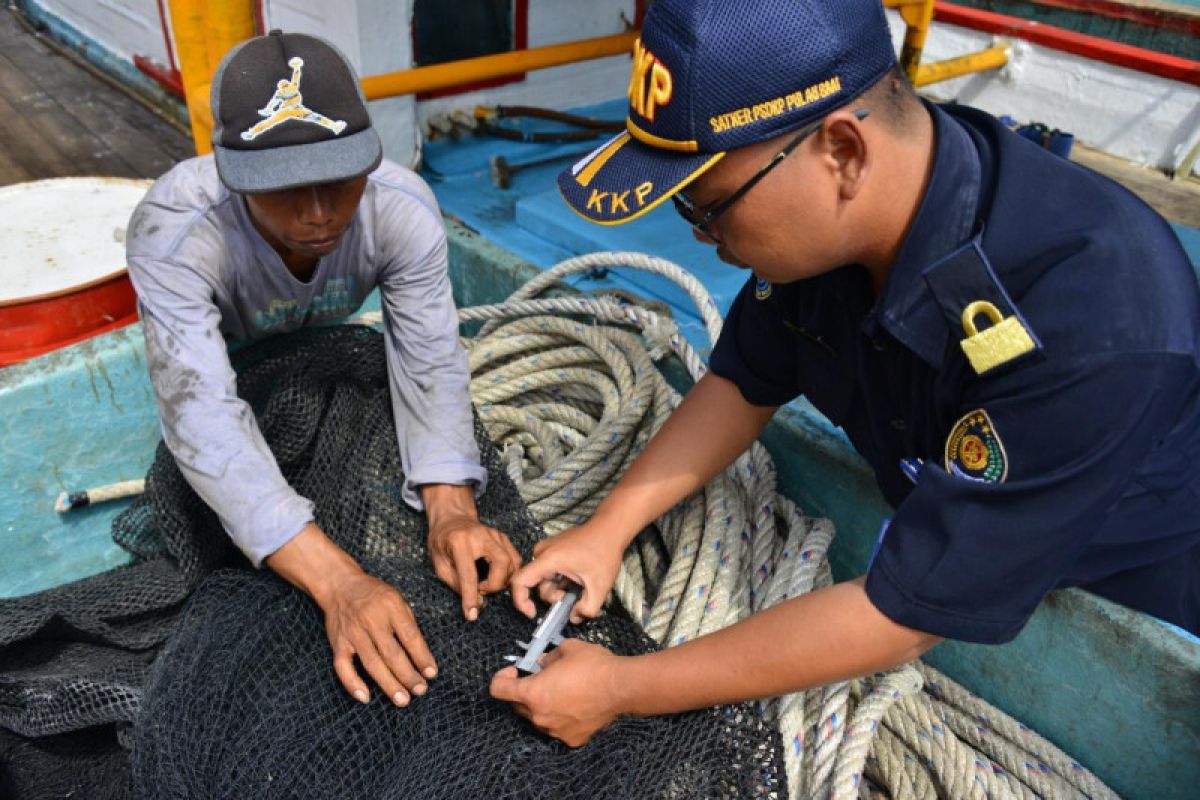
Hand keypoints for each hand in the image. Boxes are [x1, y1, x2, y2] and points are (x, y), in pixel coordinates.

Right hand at [321, 569, 438, 706]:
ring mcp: (352, 633)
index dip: (422, 657)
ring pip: (372, 664)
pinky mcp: (337, 643)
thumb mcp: (397, 600)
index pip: (410, 636)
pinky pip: (343, 667)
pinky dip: (352, 683)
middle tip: (420, 690)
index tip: (432, 673)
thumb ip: (408, 624)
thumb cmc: (374, 595)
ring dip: (388, 684)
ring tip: (403, 700)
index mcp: (390, 607)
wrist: (340, 585)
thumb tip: (422, 656)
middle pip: (392, 654)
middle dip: (408, 675)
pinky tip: (366, 697)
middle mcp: (371, 620)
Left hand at [427, 516, 521, 619]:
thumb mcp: (439, 564)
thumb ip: (455, 583)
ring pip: (513, 562)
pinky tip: (499, 577)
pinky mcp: (503, 537)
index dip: (470, 597)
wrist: (452, 518)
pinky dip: (511, 572)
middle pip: (502, 564)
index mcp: (460, 542)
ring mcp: (496, 535)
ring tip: (488, 584)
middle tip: (482, 590)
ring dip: (504, 580)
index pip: (469, 574)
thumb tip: (476, 602)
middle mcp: (482, 536)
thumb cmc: (442, 540)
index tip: (472, 613)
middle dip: (495, 585)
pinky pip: (516, 558)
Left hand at [489, 639, 623, 746]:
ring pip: (538, 718)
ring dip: (542, 706)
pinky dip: (560, 718)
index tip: (514, 671)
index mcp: (532, 693)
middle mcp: (539, 716)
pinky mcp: (571, 739)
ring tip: (562, 692)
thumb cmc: (593, 665)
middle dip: (523, 691)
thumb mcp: (566, 649)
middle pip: (517, 706)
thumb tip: (541, 664)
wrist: (621, 687)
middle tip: (540, 678)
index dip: (501, 678)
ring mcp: (555, 731)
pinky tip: (575, 705)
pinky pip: (557, 728)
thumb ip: (547, 657)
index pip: (498, 690)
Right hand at [510, 521, 623, 623]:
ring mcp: (547, 549)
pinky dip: (560, 580)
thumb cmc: (604, 552)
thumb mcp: (599, 587)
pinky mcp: (553, 549)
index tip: (533, 613)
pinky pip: (549, 571)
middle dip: (553, 596)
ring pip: (544, 579)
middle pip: (536, 584)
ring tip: (580, 585)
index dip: (521, 601)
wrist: (609, 529)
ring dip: (558, 588)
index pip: (520, 581)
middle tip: (573, 597)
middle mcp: (542, 552)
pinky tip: (578, 578)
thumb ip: (587, 609)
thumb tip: (574, 618)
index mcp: (548, 559)